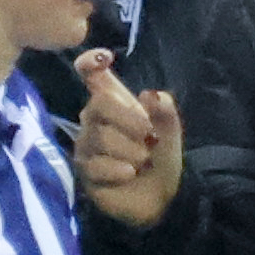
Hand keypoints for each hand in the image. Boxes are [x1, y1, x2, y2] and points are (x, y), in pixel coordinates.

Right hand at [68, 59, 187, 230]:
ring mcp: (86, 147)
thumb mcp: (170, 131)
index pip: (93, 78)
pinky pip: (96, 165)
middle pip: (99, 105)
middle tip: (151, 138)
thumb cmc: (161, 157)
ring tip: (143, 162)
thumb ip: (164, 110)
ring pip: (101, 138)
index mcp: (113, 103)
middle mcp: (93, 121)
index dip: (92, 64)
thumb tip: (151, 95)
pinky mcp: (84, 173)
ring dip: (131, 151)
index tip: (102, 58)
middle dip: (130, 120)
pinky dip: (118, 170)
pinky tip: (129, 174)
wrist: (162, 196)